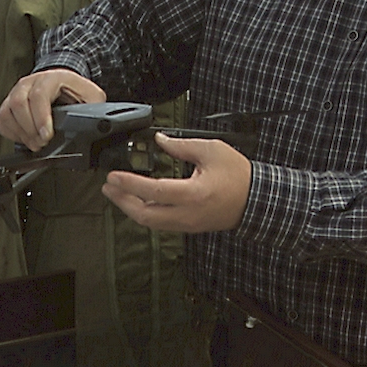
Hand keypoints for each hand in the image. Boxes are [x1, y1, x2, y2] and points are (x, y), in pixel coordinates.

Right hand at [0, 69, 105, 149]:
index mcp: (52, 77)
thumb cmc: (76, 92)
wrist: (63, 85)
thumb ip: (92, 109)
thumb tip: (95, 126)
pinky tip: (24, 138)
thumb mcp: (91, 97)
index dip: (41, 117)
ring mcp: (16, 92)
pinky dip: (10, 133)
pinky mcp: (8, 104)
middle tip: (41, 143)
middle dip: (30, 130)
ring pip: (7, 112)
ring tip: (35, 143)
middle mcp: (30, 82)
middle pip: (18, 103)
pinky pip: (0, 120)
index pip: (39, 94)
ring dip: (20, 133)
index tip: (47, 136)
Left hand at [101, 133, 250, 232]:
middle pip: (145, 215)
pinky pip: (161, 224)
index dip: (129, 184)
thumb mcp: (211, 150)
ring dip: (130, 209)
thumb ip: (181, 145)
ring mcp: (188, 224)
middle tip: (109, 187)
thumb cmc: (239, 176)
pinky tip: (138, 202)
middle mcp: (188, 213)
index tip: (114, 176)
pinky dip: (145, 213)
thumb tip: (159, 140)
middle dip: (122, 201)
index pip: (153, 191)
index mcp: (193, 193)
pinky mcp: (189, 227)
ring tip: (117, 194)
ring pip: (151, 223)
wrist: (257, 200)